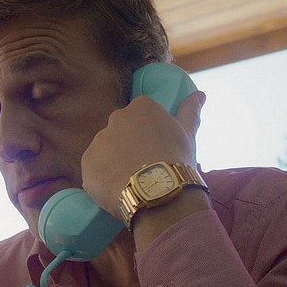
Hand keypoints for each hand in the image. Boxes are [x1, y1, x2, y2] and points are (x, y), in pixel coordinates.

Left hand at [81, 91, 207, 245]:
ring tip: (131, 180)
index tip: (155, 150)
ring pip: (106, 150)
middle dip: (129, 146)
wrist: (158, 191)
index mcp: (141, 107)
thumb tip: (199, 94)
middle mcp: (115, 118)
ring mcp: (99, 140)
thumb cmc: (177, 160)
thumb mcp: (187, 134)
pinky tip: (117, 188)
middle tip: (144, 167)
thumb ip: (189, 111)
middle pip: (121, 132)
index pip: (141, 117)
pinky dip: (103, 177)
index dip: (148, 135)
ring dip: (114, 162)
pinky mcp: (86, 162)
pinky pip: (94, 168)